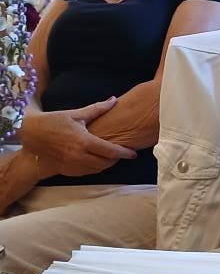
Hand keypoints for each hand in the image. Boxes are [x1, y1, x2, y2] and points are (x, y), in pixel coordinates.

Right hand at [19, 97, 136, 177]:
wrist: (31, 133)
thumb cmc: (54, 120)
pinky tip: (97, 161)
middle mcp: (78, 156)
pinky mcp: (65, 170)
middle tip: (123, 153)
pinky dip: (94, 168)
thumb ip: (97, 109)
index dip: (124, 153)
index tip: (133, 154)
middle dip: (116, 160)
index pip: (110, 150)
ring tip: (111, 157)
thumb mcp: (76, 113)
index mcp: (83, 141)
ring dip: (106, 165)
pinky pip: (85, 173)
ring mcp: (71, 165)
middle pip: (105, 163)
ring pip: (96, 170)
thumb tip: (114, 100)